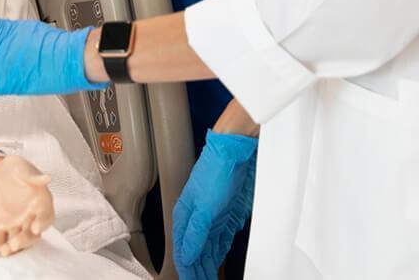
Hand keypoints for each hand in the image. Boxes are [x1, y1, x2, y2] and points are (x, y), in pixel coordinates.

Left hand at [0, 155, 53, 255]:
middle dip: (26, 240)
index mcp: (41, 204)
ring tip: (7, 249)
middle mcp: (30, 217)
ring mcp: (15, 223)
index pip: (46, 217)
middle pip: (32, 235)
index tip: (36, 227)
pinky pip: (1, 238)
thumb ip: (34, 177)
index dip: (42, 223)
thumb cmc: (14, 168)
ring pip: (18, 239)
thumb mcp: (23, 169)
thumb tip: (48, 178)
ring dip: (14, 247)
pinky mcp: (0, 225)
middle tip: (16, 242)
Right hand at [172, 130, 257, 279]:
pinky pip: (220, 242)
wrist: (234, 152)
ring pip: (208, 251)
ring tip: (210, 279)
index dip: (188, 272)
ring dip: (208, 267)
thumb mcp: (205, 207)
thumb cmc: (216, 171)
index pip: (184, 253)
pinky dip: (219, 256)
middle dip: (198, 272)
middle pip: (195, 255)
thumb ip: (195, 234)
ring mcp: (212, 219)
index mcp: (185, 218)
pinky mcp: (226, 216)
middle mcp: (196, 220)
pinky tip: (219, 264)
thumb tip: (185, 256)